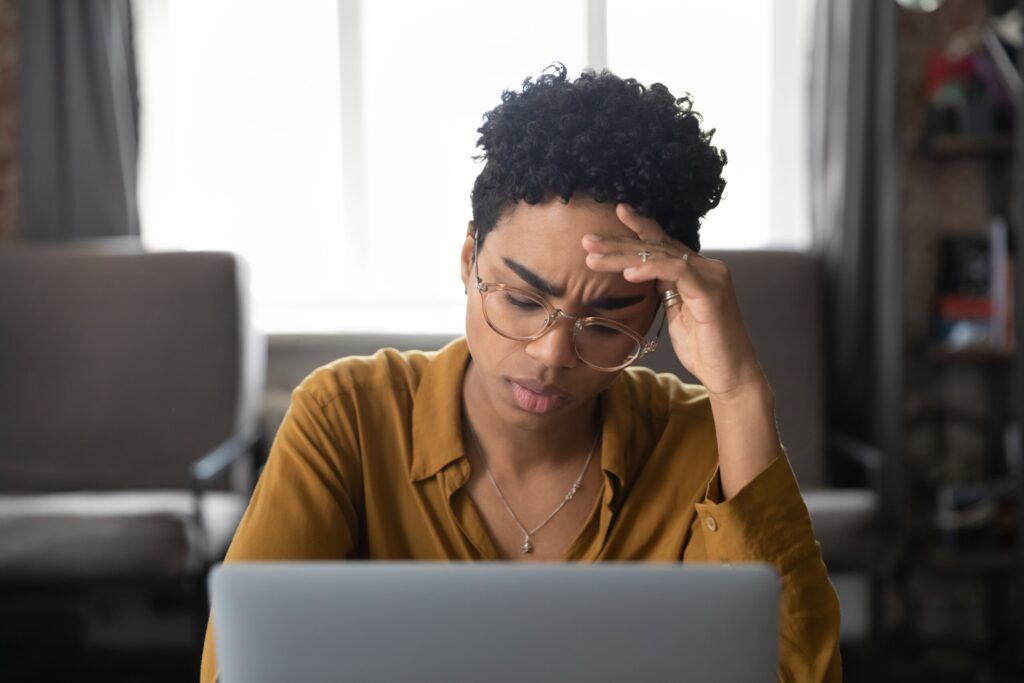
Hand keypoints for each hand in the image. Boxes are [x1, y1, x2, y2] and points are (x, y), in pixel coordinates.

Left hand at [582, 203, 766, 402]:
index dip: (640, 225)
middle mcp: (706, 267)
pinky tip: (628, 273)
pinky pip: (677, 271)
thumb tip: (638, 272)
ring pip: (661, 255)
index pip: (663, 242)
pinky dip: (651, 269)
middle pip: (656, 246)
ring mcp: (711, 277)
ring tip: (594, 259)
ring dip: (624, 255)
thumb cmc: (702, 348)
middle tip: (587, 241)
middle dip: (619, 242)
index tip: (616, 212)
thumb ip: (663, 289)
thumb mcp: (674, 313)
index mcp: (696, 270)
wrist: (728, 374)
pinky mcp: (711, 292)